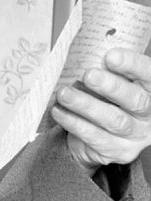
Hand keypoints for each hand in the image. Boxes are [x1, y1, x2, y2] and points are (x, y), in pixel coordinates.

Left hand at [51, 48, 150, 173]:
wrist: (95, 136)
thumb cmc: (104, 100)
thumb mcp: (110, 82)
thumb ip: (105, 70)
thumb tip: (84, 50)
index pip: (149, 75)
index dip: (132, 65)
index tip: (110, 56)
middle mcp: (149, 115)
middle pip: (136, 100)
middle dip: (111, 86)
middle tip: (89, 75)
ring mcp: (135, 136)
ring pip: (113, 120)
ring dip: (86, 105)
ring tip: (64, 93)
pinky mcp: (117, 151)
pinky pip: (94, 136)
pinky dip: (74, 122)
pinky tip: (59, 111)